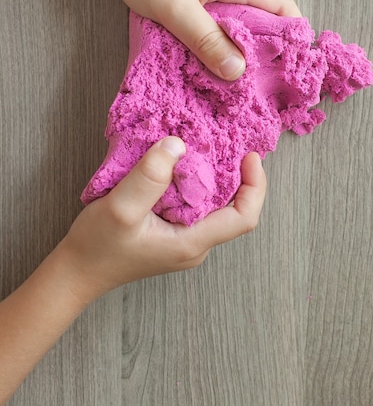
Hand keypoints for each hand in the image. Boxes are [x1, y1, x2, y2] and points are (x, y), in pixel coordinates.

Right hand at [59, 137, 265, 302]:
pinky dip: (195, 184)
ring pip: (214, 207)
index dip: (255, 186)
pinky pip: (195, 207)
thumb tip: (178, 145)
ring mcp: (184, 241)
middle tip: (230, 142)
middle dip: (238, 176)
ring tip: (209, 148)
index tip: (249, 156)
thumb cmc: (97, 246)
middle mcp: (194, 244)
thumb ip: (149, 177)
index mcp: (191, 243)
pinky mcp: (172, 234)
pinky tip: (183, 165)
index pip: (243, 217)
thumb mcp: (120, 207)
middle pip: (233, 209)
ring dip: (216, 178)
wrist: (76, 272)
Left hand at [103, 0, 301, 80]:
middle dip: (270, 44)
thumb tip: (238, 71)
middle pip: (268, 11)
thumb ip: (207, 40)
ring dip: (246, 40)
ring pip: (246, 13)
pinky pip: (227, 11)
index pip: (282, 3)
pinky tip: (216, 51)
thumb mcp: (176, 11)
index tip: (290, 64)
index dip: (292, 33)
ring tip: (240, 71)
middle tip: (263, 77)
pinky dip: (228, 32)